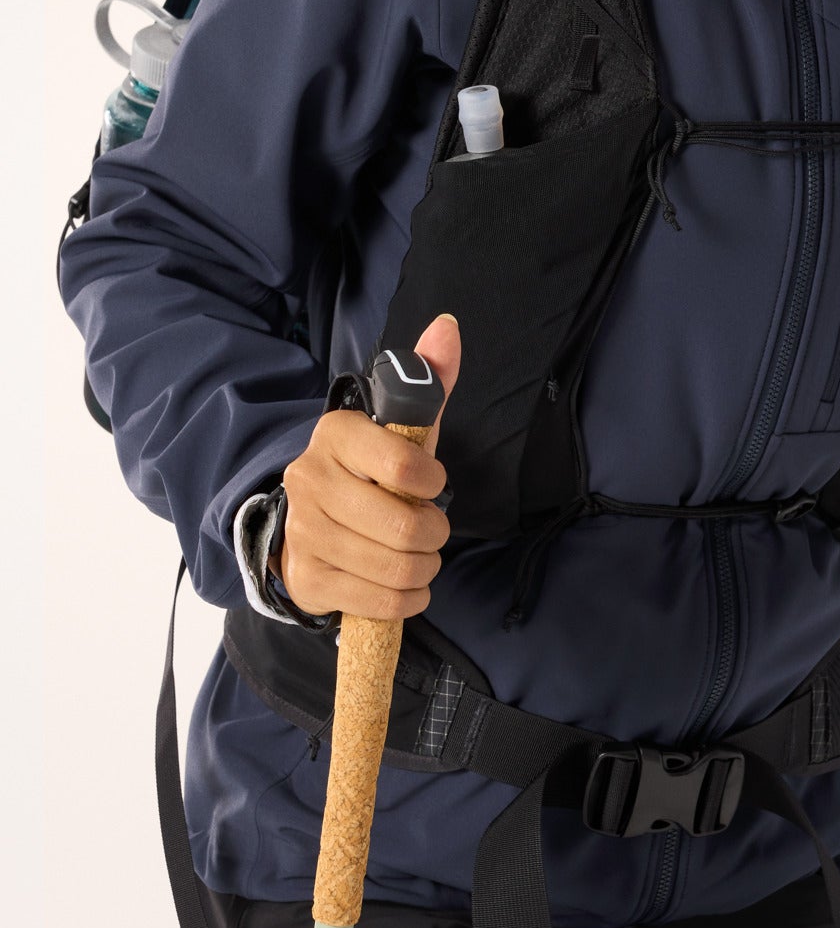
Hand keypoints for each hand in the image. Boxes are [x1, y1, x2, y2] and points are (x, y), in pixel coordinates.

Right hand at [272, 312, 459, 617]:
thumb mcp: (399, 427)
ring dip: (424, 567)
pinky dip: (408, 597)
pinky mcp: (306, 580)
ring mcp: (304, 533)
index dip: (433, 481)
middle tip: (431, 529)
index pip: (405, 465)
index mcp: (336, 435)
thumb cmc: (369, 471)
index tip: (433, 482)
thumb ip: (428, 378)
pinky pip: (380, 602)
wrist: (306, 523)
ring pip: (396, 568)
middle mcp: (310, 480)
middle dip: (434, 533)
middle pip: (404, 526)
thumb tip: (448, 326)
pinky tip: (405, 583)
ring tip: (419, 555)